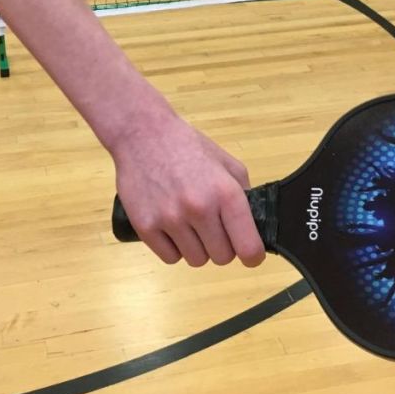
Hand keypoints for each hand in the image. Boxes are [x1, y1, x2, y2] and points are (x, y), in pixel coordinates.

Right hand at [111, 114, 265, 267]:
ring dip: (197, 247)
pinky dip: (173, 247)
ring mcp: (170, 219)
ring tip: (189, 224)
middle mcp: (199, 208)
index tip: (249, 253)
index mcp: (225, 193)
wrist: (142, 133)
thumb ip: (243, 194)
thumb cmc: (187, 146)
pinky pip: (170, 258)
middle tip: (212, 227)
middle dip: (221, 246)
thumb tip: (252, 226)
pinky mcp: (146, 226)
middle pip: (222, 258)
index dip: (252, 255)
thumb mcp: (225, 162)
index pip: (248, 248)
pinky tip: (171, 227)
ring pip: (196, 260)